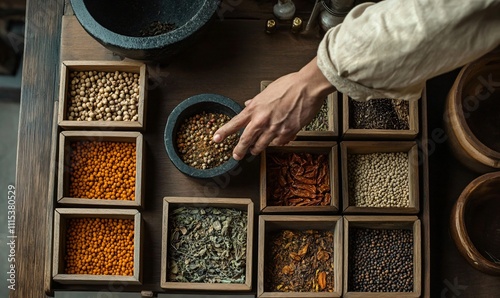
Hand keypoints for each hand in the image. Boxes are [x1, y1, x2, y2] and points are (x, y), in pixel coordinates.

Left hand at [213, 57, 335, 159]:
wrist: (307, 87)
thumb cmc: (290, 85)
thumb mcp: (267, 91)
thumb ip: (257, 101)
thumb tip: (249, 103)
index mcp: (255, 108)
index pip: (234, 123)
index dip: (224, 132)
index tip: (216, 138)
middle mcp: (262, 120)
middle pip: (245, 140)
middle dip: (239, 150)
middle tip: (236, 155)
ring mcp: (274, 128)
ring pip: (261, 145)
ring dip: (257, 149)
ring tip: (255, 151)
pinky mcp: (287, 133)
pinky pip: (279, 143)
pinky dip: (277, 143)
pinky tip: (277, 141)